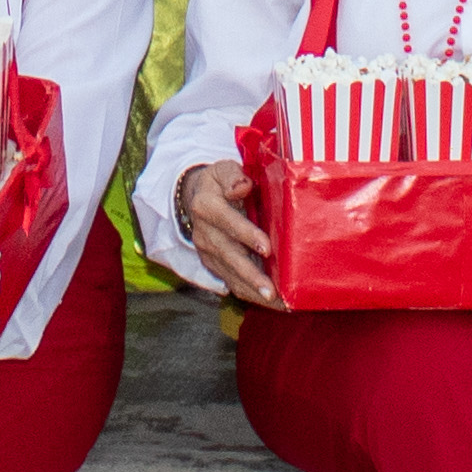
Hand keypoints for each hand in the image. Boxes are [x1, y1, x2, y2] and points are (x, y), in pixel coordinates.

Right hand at [174, 161, 278, 307]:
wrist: (195, 197)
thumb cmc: (218, 182)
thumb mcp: (222, 169)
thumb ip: (232, 176)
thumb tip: (242, 187)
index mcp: (206, 207)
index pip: (227, 222)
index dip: (246, 235)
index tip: (266, 248)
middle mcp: (204, 233)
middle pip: (229, 256)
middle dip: (250, 275)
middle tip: (271, 291)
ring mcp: (207, 253)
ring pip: (230, 275)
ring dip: (252, 290)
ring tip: (277, 303)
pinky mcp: (213, 265)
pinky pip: (232, 282)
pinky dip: (250, 294)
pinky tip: (271, 302)